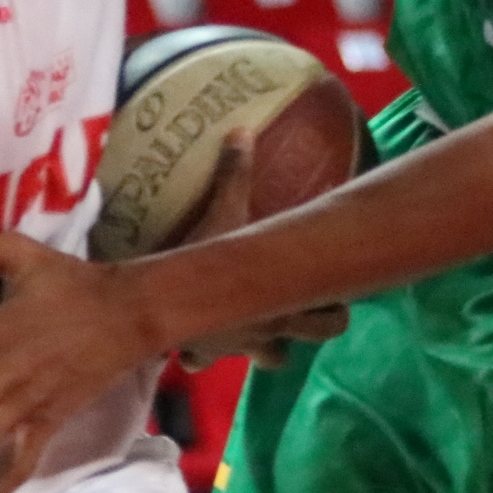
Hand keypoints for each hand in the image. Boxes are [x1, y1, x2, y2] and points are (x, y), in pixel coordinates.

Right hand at [171, 125, 350, 367]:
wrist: (155, 307)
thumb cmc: (197, 264)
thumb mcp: (220, 214)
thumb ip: (234, 175)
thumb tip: (242, 131)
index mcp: (285, 304)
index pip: (332, 319)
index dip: (338, 308)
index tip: (336, 291)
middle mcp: (269, 331)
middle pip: (310, 340)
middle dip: (311, 326)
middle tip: (304, 303)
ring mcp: (237, 348)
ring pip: (267, 358)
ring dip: (263, 344)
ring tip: (253, 322)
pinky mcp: (202, 355)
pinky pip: (204, 361)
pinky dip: (202, 353)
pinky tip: (196, 340)